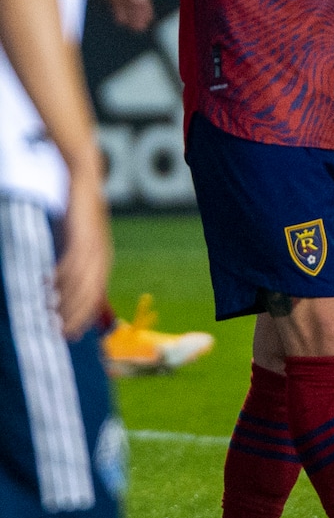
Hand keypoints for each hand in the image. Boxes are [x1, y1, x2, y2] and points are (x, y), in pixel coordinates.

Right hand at [55, 152, 112, 339]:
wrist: (86, 181)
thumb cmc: (79, 214)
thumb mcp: (79, 241)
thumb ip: (74, 262)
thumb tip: (60, 286)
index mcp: (102, 261)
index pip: (95, 297)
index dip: (84, 317)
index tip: (71, 335)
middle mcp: (101, 257)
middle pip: (90, 295)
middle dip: (75, 315)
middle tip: (58, 331)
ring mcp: (94, 247)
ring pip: (81, 282)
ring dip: (65, 299)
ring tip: (49, 311)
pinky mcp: (83, 235)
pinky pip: (73, 262)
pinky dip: (60, 276)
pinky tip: (47, 283)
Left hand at [103, 0, 153, 31]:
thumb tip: (142, 0)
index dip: (146, 10)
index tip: (148, 22)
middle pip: (136, 3)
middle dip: (139, 16)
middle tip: (140, 29)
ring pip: (127, 5)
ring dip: (131, 16)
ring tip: (132, 28)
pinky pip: (117, 4)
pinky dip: (120, 13)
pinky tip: (120, 21)